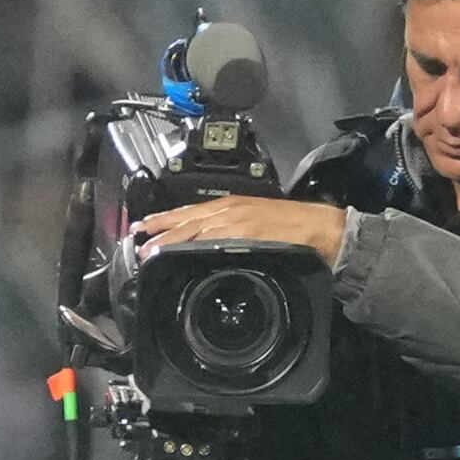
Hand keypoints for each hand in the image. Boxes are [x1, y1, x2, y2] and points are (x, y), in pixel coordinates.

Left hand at [126, 193, 347, 261]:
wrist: (321, 227)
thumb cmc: (295, 226)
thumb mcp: (258, 221)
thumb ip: (235, 229)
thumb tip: (214, 244)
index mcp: (233, 205)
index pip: (192, 210)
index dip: (167, 218)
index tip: (147, 224)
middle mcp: (231, 209)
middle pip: (186, 218)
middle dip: (160, 228)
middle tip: (138, 237)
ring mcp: (237, 222)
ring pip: (194, 229)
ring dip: (169, 240)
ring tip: (149, 250)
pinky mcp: (246, 235)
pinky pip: (214, 241)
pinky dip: (194, 247)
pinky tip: (180, 254)